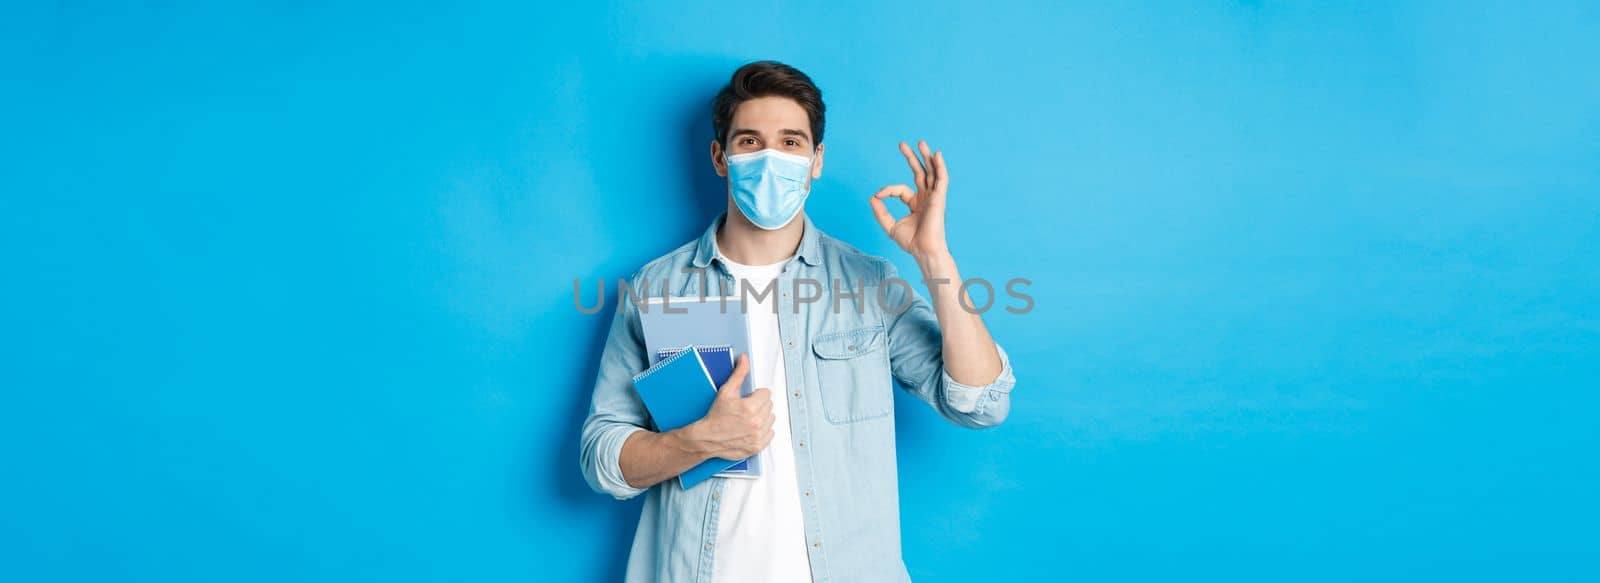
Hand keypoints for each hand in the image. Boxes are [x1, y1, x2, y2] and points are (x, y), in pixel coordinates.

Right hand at [682, 355, 773, 459]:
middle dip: (759, 405)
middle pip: (769, 405)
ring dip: (762, 417)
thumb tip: (744, 359)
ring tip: (748, 418)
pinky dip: (763, 430)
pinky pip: (770, 433)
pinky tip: (751, 428)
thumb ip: (738, 374)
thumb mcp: (726, 391)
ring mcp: (758, 435)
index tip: (747, 399)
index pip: (766, 393)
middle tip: (745, 409)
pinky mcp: (758, 446)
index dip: (756, 394)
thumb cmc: (715, 417)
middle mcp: (756, 422)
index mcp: (751, 407)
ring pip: (771, 418)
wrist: (707, 438)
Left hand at [870, 140, 951, 262]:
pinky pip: (942, 179)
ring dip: (926, 157)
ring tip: (920, 142)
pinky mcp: (939, 198)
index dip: (888, 189)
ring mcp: (933, 197)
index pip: (900, 189)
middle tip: (901, 144)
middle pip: (920, 172)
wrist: (923, 251)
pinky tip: (937, 155)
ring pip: (931, 172)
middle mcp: (925, 198)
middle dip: (911, 158)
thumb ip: (880, 212)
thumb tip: (872, 196)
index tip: (878, 195)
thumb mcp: (890, 226)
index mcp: (915, 203)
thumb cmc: (911, 242)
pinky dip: (940, 166)